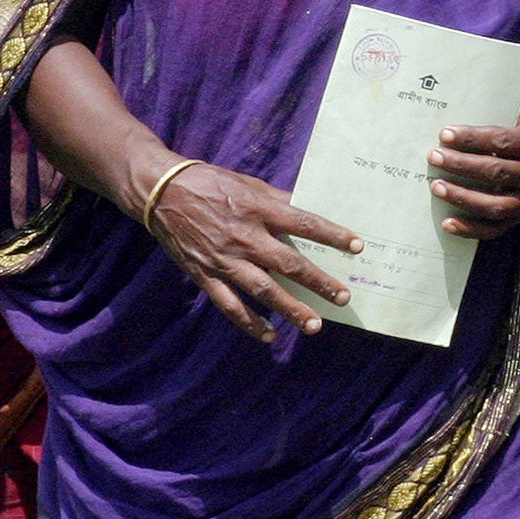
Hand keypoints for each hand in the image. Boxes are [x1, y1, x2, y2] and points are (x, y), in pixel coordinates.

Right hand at [145, 161, 361, 342]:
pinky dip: (249, 322)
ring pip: (263, 290)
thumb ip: (279, 200)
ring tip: (314, 324)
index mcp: (259, 209)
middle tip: (343, 297)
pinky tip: (269, 334)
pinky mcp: (205, 275)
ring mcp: (225, 259)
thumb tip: (309, 207)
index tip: (357, 246)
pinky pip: (230, 305)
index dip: (333, 235)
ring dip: (290, 309)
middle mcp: (245, 237)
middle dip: (319, 282)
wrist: (161, 193)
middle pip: (289, 264)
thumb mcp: (250, 184)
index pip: (305, 224)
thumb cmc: (211, 184)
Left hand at [427, 116, 519, 240]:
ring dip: (462, 197)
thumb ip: (499, 124)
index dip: (472, 139)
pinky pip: (495, 229)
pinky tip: (448, 222)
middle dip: (461, 165)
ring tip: (436, 186)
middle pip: (496, 172)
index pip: (502, 142)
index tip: (445, 135)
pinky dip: (470, 228)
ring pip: (494, 205)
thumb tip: (457, 129)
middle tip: (434, 157)